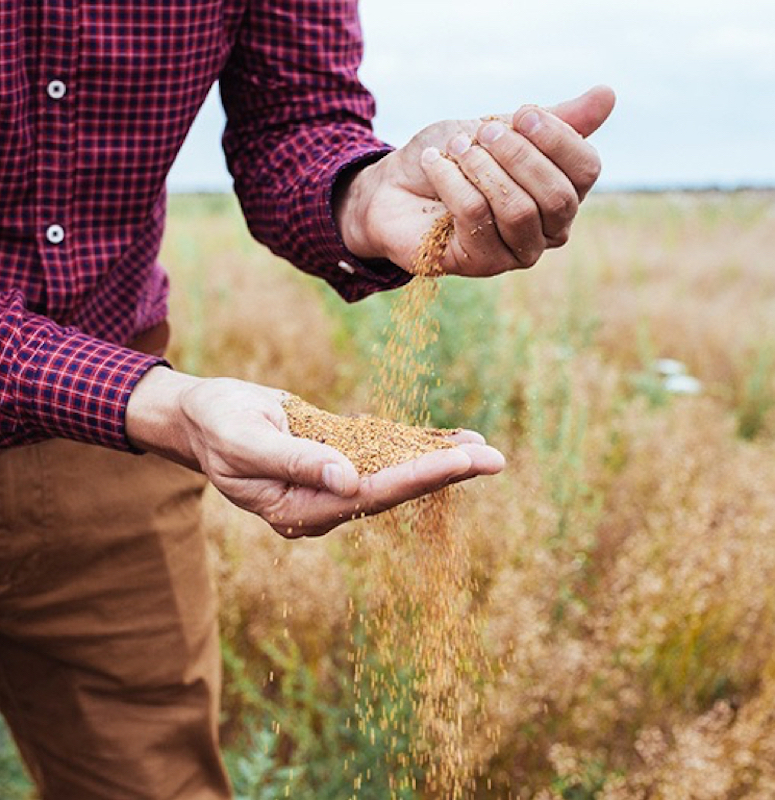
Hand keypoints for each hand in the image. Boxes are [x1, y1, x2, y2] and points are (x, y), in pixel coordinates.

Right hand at [125, 367, 503, 537]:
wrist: (203, 415)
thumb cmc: (216, 425)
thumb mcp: (245, 440)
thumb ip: (295, 461)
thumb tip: (348, 480)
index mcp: (299, 509)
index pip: (369, 495)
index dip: (416, 476)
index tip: (460, 462)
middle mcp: (323, 502)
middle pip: (393, 489)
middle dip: (443, 472)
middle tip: (495, 459)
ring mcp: (332, 483)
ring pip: (394, 472)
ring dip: (438, 460)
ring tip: (484, 450)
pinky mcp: (337, 459)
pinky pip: (381, 454)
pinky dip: (414, 445)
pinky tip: (448, 438)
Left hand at [335, 85, 615, 275]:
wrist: (393, 187)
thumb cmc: (451, 157)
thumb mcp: (498, 126)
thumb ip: (550, 119)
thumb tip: (608, 95)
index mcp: (561, 193)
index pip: (586, 171)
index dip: (558, 138)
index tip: (522, 113)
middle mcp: (547, 230)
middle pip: (558, 197)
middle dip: (518, 155)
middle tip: (481, 132)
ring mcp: (514, 252)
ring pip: (519, 211)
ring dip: (483, 169)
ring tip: (456, 147)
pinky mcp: (479, 264)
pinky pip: (477, 218)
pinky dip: (453, 182)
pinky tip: (436, 164)